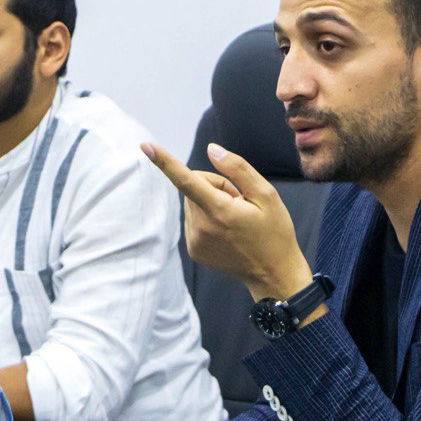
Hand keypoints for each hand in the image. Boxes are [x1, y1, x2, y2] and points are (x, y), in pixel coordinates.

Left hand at [143, 142, 313, 301]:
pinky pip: (193, 219)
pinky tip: (228, 230)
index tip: (145, 146)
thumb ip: (237, 169)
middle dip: (214, 185)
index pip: (186, 180)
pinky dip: (208, 217)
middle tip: (240, 201)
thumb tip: (211, 149)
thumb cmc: (274, 231)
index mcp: (220, 212)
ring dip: (211, 201)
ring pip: (192, 201)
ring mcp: (195, 241)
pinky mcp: (194, 250)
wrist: (274, 274)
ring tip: (236, 218)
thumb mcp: (266, 195)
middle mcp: (202, 228)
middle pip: (194, 185)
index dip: (165, 162)